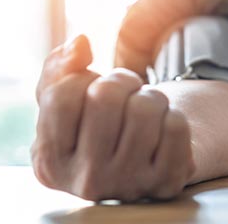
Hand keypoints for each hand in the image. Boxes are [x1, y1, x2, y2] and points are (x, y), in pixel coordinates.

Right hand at [32, 35, 194, 201]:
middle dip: (122, 80)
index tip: (93, 86)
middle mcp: (87, 181)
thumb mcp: (64, 100)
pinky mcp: (167, 181)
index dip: (84, 78)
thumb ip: (59, 68)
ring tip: (147, 108)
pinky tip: (163, 128)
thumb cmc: (96, 124)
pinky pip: (176, 125)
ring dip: (152, 96)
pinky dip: (173, 115)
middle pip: (106, 97)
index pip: (63, 96)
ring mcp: (129, 184)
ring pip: (146, 107)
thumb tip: (81, 43)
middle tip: (127, 91)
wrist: (140, 160)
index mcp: (51, 162)